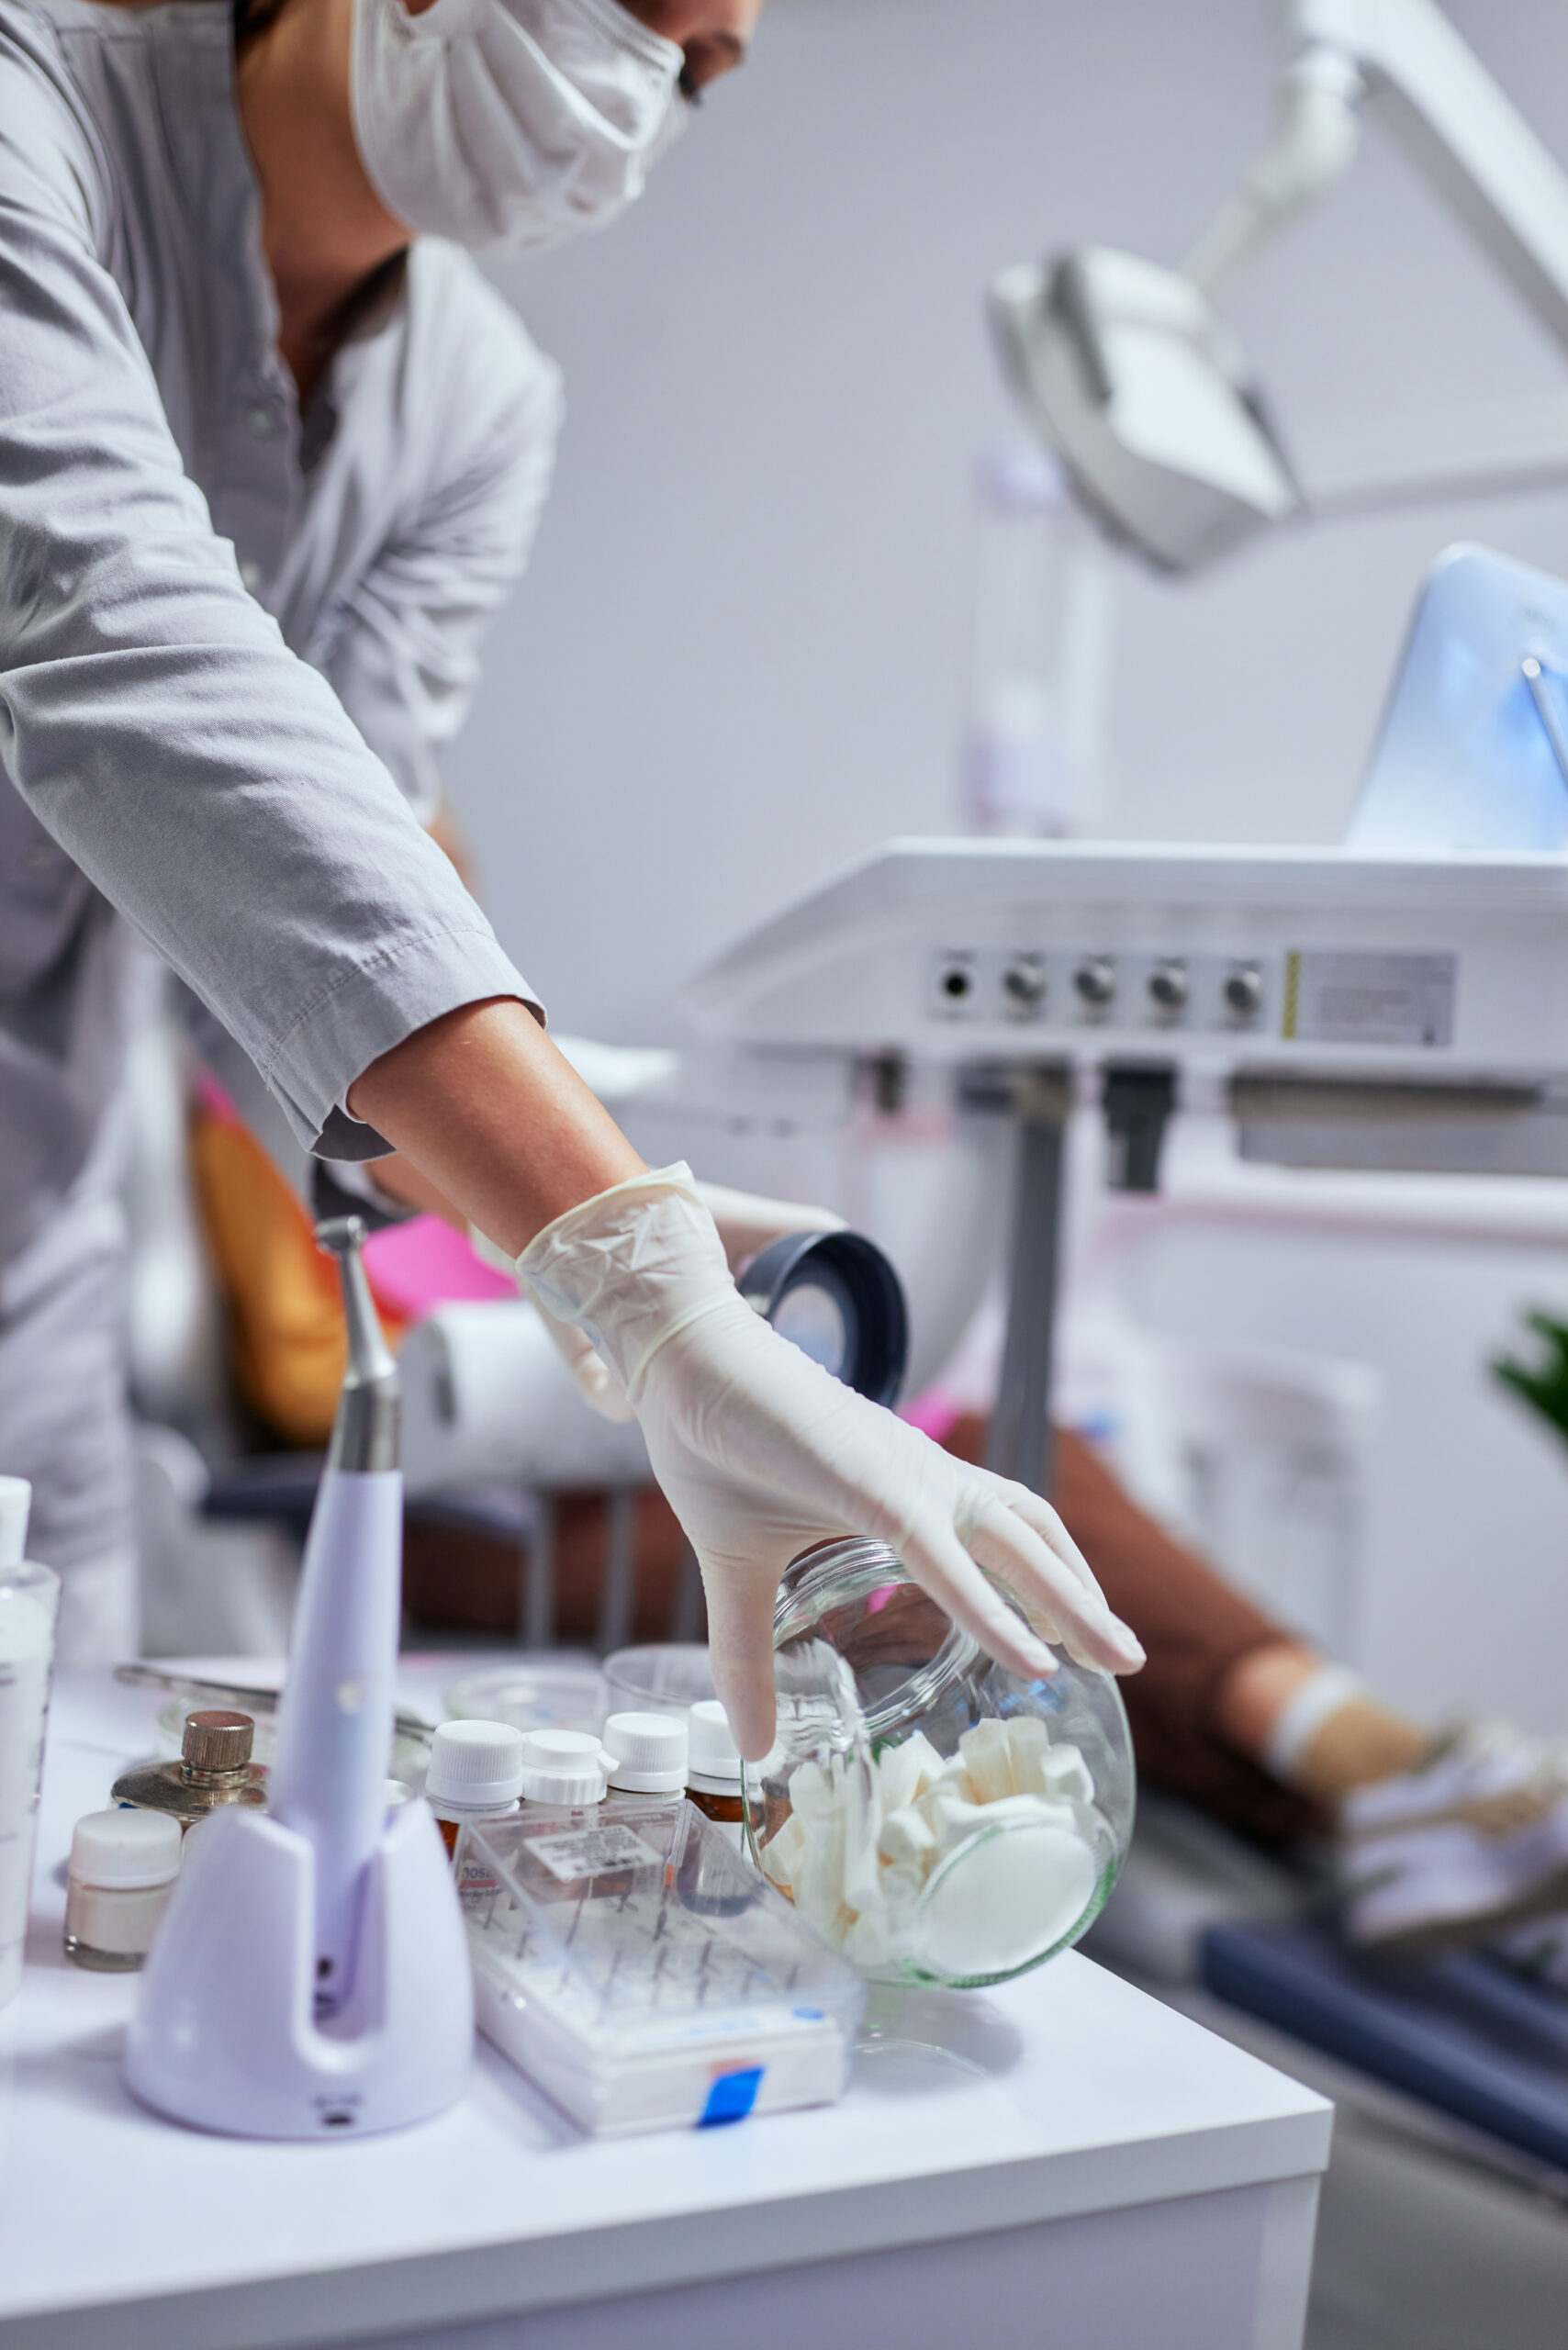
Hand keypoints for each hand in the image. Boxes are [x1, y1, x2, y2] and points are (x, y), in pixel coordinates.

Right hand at [519, 1167, 1143, 1755]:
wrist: (678, 1360)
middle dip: (1082, 1599)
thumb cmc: (714, 1443)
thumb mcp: (736, 1571)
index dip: (1046, 1578)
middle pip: (1031, 1535)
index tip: (1076, 1639)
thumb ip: (747, 1653)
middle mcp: (923, 1476)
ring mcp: (904, 1473)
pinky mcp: (870, 1479)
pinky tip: (1031, 1657)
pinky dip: (993, 1607)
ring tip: (1111, 1657)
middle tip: (1126, 1661)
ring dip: (1070, 1599)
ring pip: (1013, 1538)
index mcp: (905, 1488)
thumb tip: (750, 1745)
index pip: (1003, 1530)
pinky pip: (945, 1552)